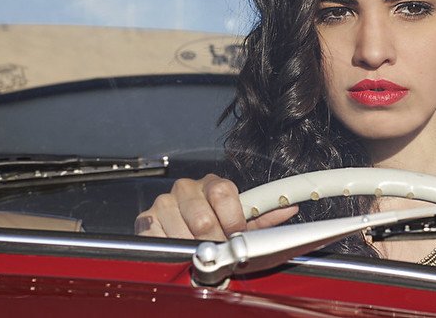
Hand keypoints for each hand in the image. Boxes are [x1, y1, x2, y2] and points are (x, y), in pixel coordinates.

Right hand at [134, 174, 298, 239]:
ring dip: (193, 249)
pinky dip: (170, 250)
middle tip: (218, 251)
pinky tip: (177, 248)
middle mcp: (187, 188)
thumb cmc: (213, 223)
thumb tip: (289, 207)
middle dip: (214, 242)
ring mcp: (165, 202)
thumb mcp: (238, 220)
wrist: (177, 229)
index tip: (236, 236)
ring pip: (183, 233)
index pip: (224, 193)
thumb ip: (262, 216)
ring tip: (199, 251)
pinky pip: (159, 238)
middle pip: (204, 219)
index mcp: (212, 184)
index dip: (233, 219)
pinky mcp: (146, 219)